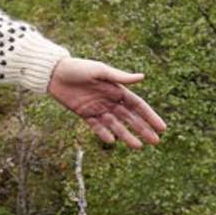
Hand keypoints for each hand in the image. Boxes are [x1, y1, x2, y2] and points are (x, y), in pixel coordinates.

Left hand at [47, 58, 166, 148]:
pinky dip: (104, 134)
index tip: (162, 127)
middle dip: (143, 129)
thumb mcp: (99, 70)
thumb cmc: (78, 67)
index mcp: (116, 89)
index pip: (138, 105)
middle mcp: (109, 100)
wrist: (53, 72)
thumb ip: (119, 77)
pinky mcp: (84, 114)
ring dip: (127, 135)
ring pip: (116, 125)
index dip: (150, 116)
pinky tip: (112, 141)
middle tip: (155, 141)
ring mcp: (97, 109)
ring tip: (138, 146)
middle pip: (130, 118)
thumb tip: (142, 77)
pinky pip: (97, 127)